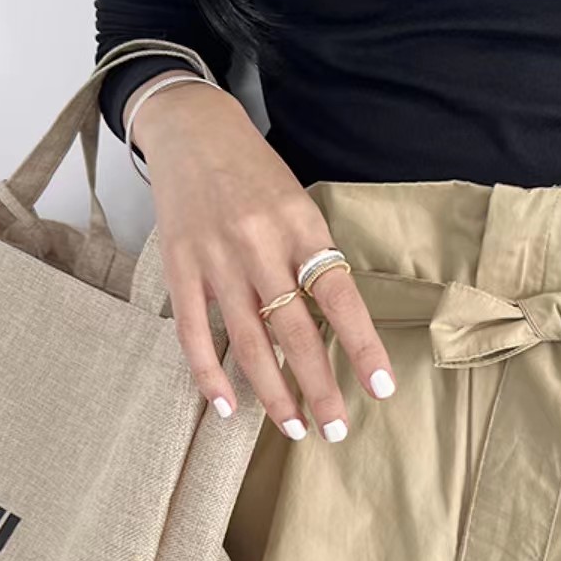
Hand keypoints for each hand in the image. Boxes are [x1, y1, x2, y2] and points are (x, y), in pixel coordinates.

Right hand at [130, 80, 396, 442]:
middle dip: (318, 388)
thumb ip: (315, 258)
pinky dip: (209, 374)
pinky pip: (193, 333)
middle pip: (294, 331)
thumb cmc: (256, 173)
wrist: (192, 130)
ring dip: (273, 393)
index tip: (382, 388)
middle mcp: (259, 245)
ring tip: (294, 427)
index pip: (339, 297)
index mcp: (301, 227)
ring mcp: (215, 259)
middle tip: (335, 430)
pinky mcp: (178, 268)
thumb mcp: (300, 204)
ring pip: (247, 341)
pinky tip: (227, 407)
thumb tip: (335, 326)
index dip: (361, 347)